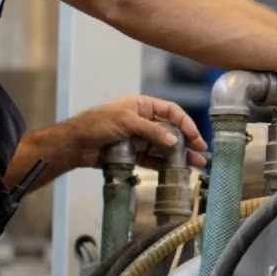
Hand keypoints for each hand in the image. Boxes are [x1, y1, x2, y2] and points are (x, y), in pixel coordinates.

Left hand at [43, 95, 208, 170]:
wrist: (75, 144)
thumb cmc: (97, 124)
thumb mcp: (127, 122)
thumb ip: (152, 131)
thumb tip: (173, 141)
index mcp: (142, 105)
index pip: (171, 112)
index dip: (185, 123)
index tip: (195, 137)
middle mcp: (142, 120)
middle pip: (170, 130)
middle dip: (186, 142)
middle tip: (200, 153)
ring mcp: (138, 138)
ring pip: (163, 147)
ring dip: (178, 155)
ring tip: (194, 165)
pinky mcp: (133, 154)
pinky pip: (152, 159)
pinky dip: (163, 164)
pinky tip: (175, 170)